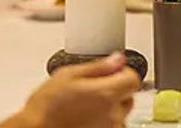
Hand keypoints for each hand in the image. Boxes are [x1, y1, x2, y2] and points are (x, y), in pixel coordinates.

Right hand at [16, 53, 140, 127]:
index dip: (123, 73)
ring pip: (120, 115)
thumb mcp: (68, 74)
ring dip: (110, 109)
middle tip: (94, 89)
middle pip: (128, 98)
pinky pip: (111, 127)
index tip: (112, 72)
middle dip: (116, 91)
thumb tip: (117, 59)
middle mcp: (112, 115)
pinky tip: (86, 119)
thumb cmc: (46, 106)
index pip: (133, 80)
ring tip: (86, 107)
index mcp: (106, 94)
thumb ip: (98, 67)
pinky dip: (103, 122)